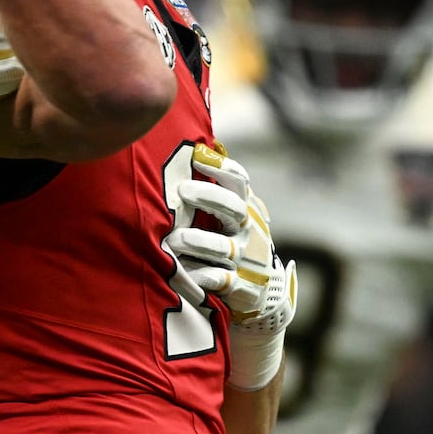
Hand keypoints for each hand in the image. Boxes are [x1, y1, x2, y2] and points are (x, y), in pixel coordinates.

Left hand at [165, 145, 283, 319]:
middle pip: (234, 208)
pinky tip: (186, 272)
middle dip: (209, 197)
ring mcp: (244, 258)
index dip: (221, 168)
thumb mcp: (228, 212)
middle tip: (182, 191)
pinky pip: (223, 280)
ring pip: (224, 246)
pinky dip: (205, 275)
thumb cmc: (228, 240)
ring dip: (199, 241)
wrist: (258, 287)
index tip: (198, 156)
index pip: (239, 182)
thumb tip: (193, 146)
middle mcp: (248, 230)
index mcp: (244, 208)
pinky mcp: (240, 286)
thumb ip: (214, 187)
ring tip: (174, 239)